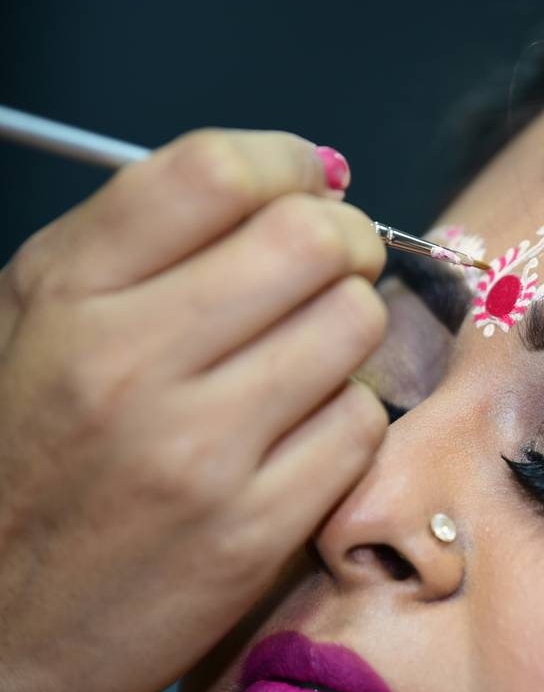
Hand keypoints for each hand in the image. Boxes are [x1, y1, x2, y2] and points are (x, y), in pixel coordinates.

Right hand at [0, 129, 388, 691]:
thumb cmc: (26, 457)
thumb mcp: (37, 323)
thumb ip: (149, 243)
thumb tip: (304, 183)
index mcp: (66, 292)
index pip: (214, 172)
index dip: (287, 162)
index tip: (308, 184)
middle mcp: (129, 361)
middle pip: (311, 241)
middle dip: (346, 243)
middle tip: (334, 269)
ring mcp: (197, 451)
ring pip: (355, 327)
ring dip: (350, 333)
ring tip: (309, 358)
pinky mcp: (252, 530)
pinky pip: (362, 426)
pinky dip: (348, 419)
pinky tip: (302, 435)